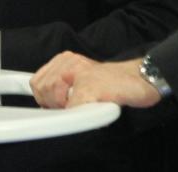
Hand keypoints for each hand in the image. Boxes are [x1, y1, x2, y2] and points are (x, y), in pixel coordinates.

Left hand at [30, 53, 161, 108]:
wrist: (141, 78)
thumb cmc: (113, 82)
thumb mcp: (81, 78)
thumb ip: (62, 86)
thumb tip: (46, 104)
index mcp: (64, 60)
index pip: (37, 82)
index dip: (45, 99)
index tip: (56, 107)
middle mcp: (69, 62)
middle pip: (41, 90)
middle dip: (53, 105)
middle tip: (74, 108)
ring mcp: (79, 73)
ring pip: (53, 98)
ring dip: (66, 110)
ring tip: (86, 106)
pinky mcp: (90, 87)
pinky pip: (72, 108)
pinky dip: (77, 117)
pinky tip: (90, 112)